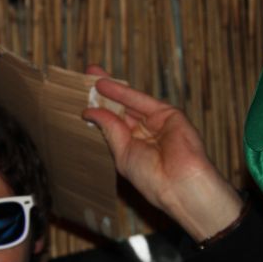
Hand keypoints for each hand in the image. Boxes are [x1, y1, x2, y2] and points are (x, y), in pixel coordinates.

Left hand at [82, 65, 242, 241]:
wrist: (179, 184)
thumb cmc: (153, 179)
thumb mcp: (123, 153)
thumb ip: (110, 130)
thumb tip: (91, 112)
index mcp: (134, 146)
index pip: (114, 123)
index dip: (99, 110)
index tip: (82, 99)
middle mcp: (145, 132)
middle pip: (121, 108)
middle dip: (103, 95)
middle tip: (84, 79)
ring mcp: (158, 122)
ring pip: (130, 101)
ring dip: (111, 89)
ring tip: (90, 77)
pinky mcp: (169, 114)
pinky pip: (142, 100)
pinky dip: (124, 92)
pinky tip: (105, 86)